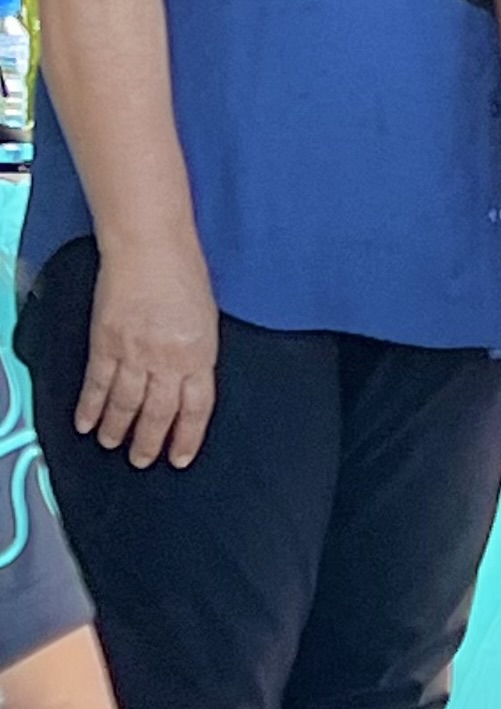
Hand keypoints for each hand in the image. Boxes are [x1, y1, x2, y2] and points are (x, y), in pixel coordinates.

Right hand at [78, 236, 217, 469]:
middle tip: (143, 460)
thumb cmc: (185, 275)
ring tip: (112, 444)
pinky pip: (97, 384)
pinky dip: (90, 407)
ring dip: (117, 429)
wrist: (150, 248)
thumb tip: (191, 381)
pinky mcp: (105, 344)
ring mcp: (134, 354)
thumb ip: (199, 352)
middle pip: (159, 413)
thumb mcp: (207, 319)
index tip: (179, 457)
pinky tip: (85, 423)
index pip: (197, 408)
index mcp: (200, 354)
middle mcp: (168, 360)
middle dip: (150, 442)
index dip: (187, 437)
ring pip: (125, 404)